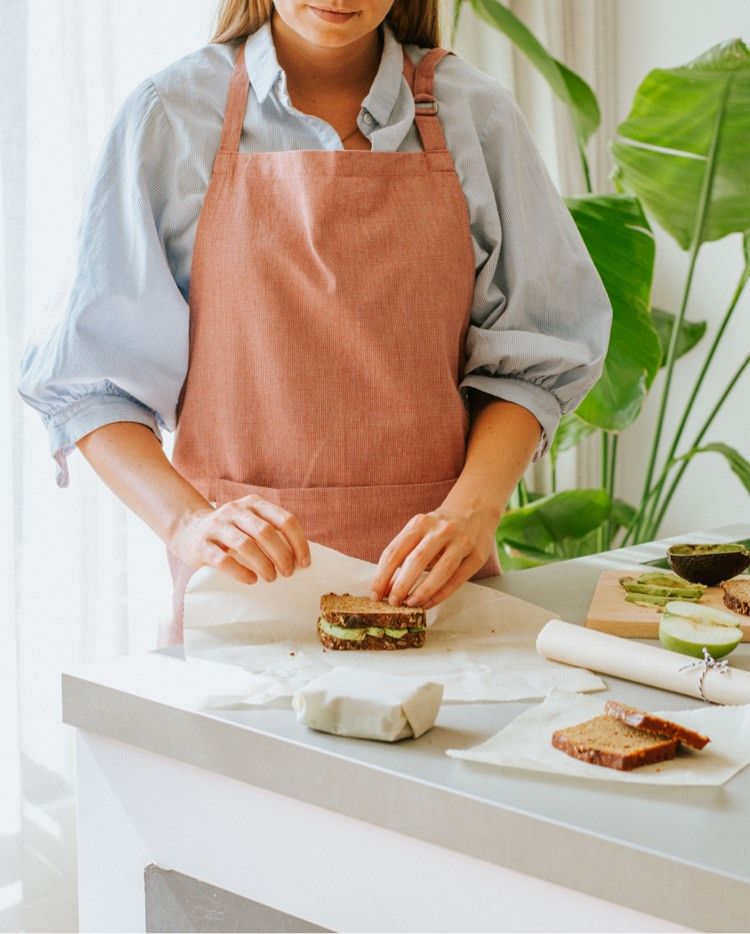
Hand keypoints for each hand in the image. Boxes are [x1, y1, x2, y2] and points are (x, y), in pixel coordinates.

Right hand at [168, 493, 309, 584]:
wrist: (188, 530)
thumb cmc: (231, 532)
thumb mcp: (251, 523)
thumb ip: (272, 532)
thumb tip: (300, 558)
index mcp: (254, 504)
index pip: (285, 520)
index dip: (298, 542)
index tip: (304, 562)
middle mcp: (235, 510)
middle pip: (266, 532)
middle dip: (282, 555)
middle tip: (288, 573)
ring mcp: (217, 526)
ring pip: (246, 545)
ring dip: (263, 565)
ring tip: (271, 578)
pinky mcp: (202, 544)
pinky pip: (224, 560)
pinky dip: (241, 572)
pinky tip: (251, 580)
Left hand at [369, 505, 498, 608]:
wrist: (474, 511)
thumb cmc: (439, 529)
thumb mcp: (419, 533)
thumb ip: (403, 556)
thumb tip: (386, 588)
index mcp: (420, 523)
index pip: (395, 551)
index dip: (382, 576)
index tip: (375, 595)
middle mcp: (441, 530)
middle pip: (417, 560)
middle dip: (401, 585)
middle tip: (392, 602)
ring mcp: (461, 542)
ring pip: (440, 570)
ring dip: (422, 591)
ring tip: (410, 604)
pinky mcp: (477, 556)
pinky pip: (457, 579)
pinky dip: (441, 594)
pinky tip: (429, 603)